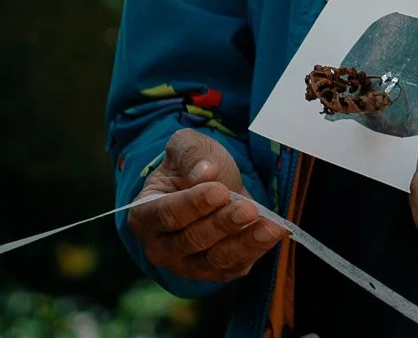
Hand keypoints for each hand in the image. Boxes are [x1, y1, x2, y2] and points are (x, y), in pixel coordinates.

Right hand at [125, 127, 286, 283]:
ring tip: (268, 227)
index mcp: (144, 215)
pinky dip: (255, 250)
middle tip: (247, 209)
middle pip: (191, 240)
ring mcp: (187, 265)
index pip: (165, 214)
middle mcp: (160, 247)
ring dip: (243, 243)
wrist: (214, 184)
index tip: (219, 190)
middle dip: (222, 225)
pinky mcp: (214, 272)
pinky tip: (272, 232)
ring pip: (214, 260)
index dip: (192, 205)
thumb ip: (190, 155)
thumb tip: (204, 172)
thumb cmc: (192, 166)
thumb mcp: (188, 146)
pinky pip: (234, 267)